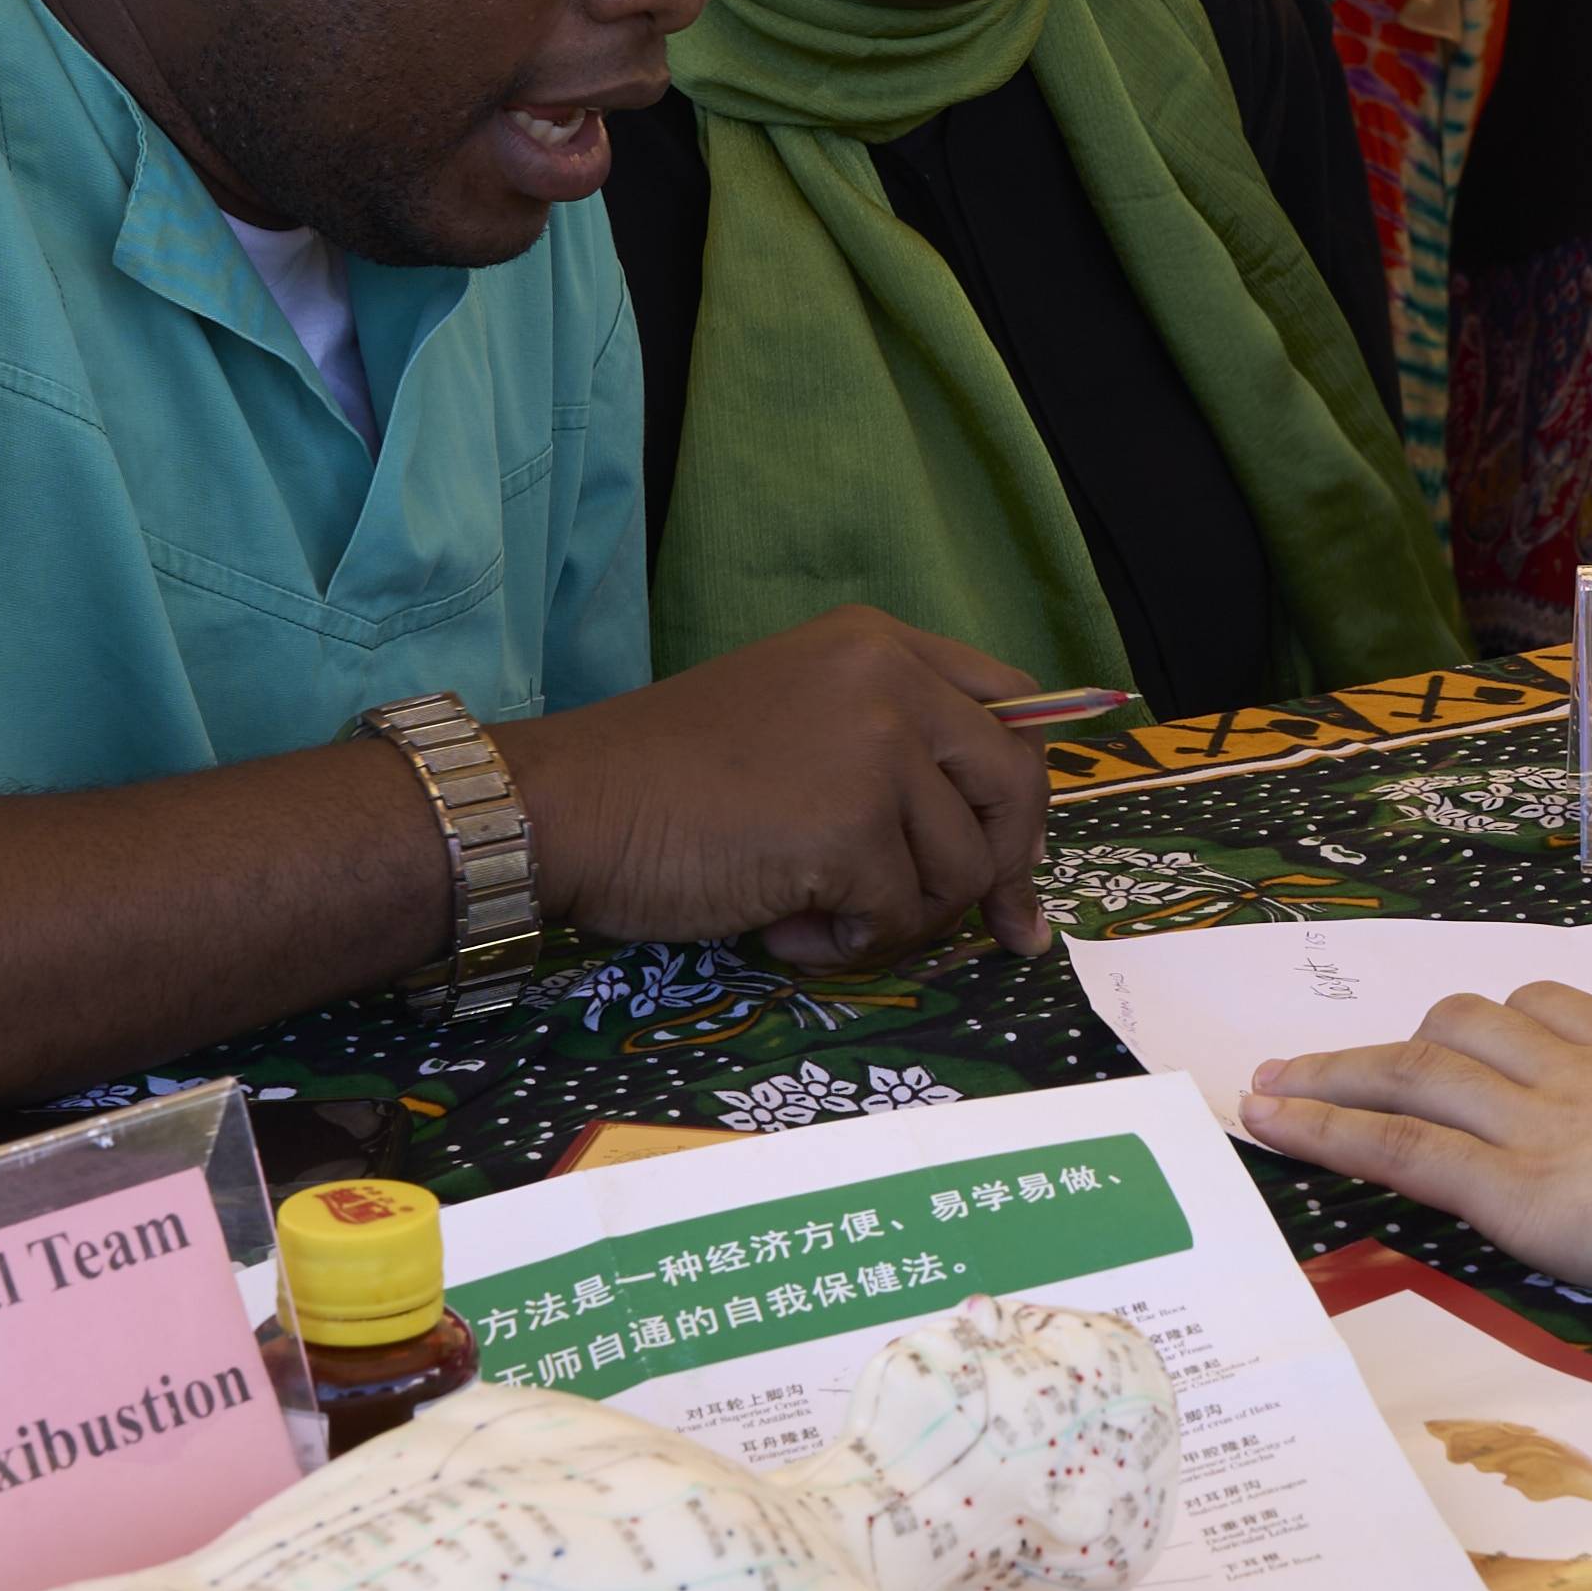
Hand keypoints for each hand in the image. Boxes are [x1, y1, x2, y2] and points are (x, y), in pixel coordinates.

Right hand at [506, 607, 1051, 970]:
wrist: (570, 805)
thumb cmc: (669, 780)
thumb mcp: (801, 721)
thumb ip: (891, 749)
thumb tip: (998, 846)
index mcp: (881, 643)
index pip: (1011, 708)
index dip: (1021, 792)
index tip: (1018, 858)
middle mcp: (892, 680)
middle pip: (1016, 784)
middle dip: (1003, 869)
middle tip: (985, 927)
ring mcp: (877, 749)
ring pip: (963, 867)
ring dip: (902, 918)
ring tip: (816, 917)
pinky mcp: (851, 827)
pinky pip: (902, 916)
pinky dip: (853, 947)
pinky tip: (787, 931)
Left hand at [1239, 982, 1591, 1298]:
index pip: (1546, 1008)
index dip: (1485, 1023)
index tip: (1446, 1034)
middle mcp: (1577, 1073)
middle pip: (1463, 1027)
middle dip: (1388, 1045)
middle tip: (1316, 1062)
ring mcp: (1539, 1123)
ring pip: (1417, 1071)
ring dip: (1336, 1076)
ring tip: (1271, 1092)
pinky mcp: (1514, 1185)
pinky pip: (1404, 1145)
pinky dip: (1331, 1129)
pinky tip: (1277, 1126)